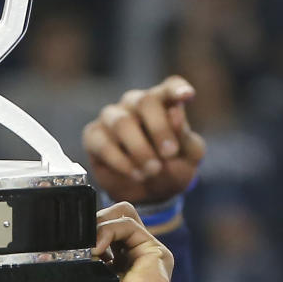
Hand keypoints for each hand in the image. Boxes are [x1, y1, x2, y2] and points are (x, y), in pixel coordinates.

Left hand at [13, 203, 173, 281]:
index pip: (93, 227)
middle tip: (70, 243)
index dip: (75, 226)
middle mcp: (126, 254)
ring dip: (96, 224)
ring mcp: (141, 251)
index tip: (57, 235)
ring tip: (85, 249)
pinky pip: (128, 223)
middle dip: (84, 223)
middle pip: (105, 215)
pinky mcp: (154, 251)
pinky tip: (96, 251)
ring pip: (119, 212)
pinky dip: (107, 231)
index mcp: (107, 263)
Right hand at [83, 76, 205, 205]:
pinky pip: (104, 144)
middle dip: (159, 129)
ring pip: (122, 123)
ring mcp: (112, 117)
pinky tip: (135, 174)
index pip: (170, 86)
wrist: (148, 194)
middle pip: (145, 102)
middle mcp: (136, 103)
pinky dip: (122, 162)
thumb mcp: (188, 156)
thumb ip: (185, 135)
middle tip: (169, 154)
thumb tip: (176, 112)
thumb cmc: (171, 168)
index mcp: (163, 101)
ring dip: (139, 149)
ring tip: (152, 171)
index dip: (177, 89)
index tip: (187, 96)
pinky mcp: (94, 136)